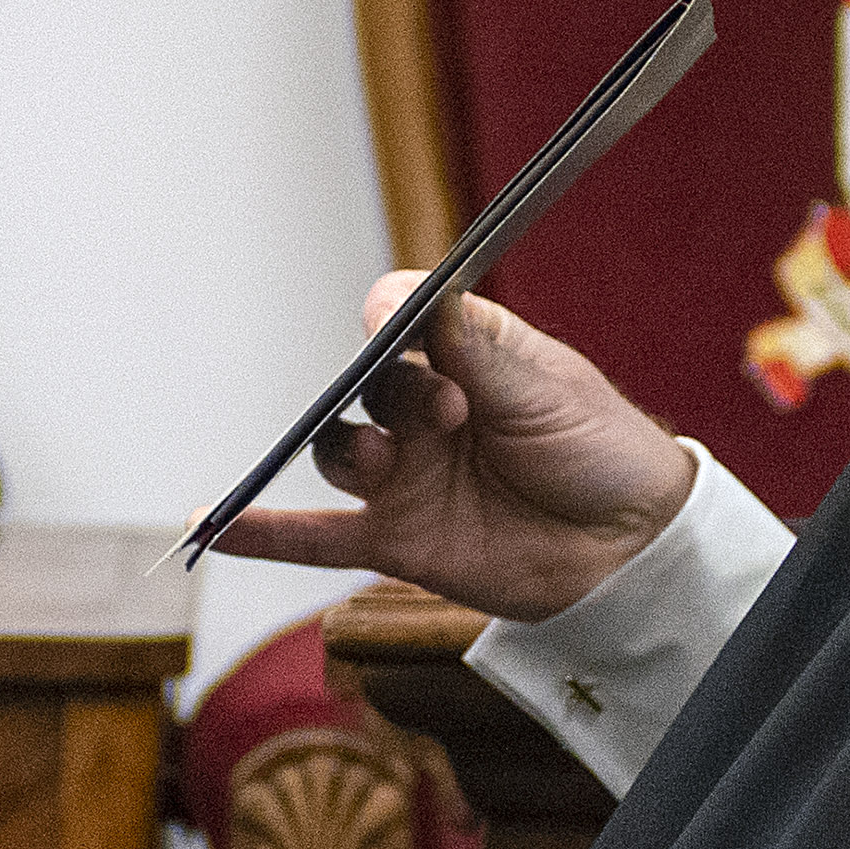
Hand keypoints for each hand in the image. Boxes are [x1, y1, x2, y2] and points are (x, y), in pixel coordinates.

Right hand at [206, 276, 693, 619]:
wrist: (636, 552)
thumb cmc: (603, 453)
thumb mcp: (549, 388)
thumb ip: (477, 347)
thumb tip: (411, 296)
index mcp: (462, 357)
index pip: (401, 320)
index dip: (388, 318)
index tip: (386, 322)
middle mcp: (424, 414)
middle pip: (365, 387)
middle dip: (390, 395)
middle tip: (444, 411)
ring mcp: (406, 478)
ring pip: (338, 453)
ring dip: (343, 451)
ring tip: (379, 462)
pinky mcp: (398, 541)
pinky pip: (317, 537)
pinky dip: (263, 533)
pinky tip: (213, 527)